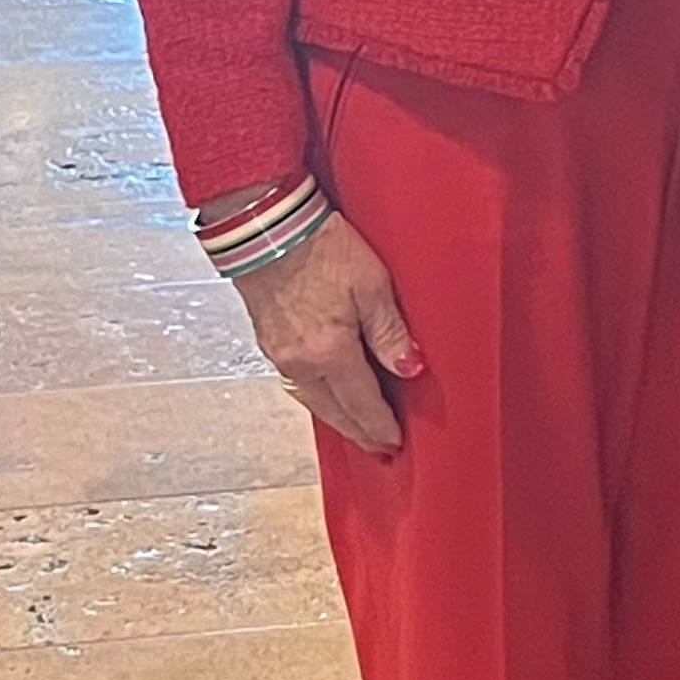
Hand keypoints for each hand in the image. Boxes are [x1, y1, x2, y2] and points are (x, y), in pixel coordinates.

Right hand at [224, 210, 422, 453]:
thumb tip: (411, 369)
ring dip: (338, 419)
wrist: (269, 230)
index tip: (395, 442)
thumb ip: (390, 332)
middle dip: (360, 432)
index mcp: (330, 352)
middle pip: (336, 411)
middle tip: (380, 448)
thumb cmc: (323, 249)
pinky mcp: (270, 343)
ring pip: (314, 402)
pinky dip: (319, 398)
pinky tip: (329, 396)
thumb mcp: (372, 284)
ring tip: (358, 428)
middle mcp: (301, 363)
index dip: (380, 425)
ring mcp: (281, 355)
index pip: (362, 403)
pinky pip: (299, 385)